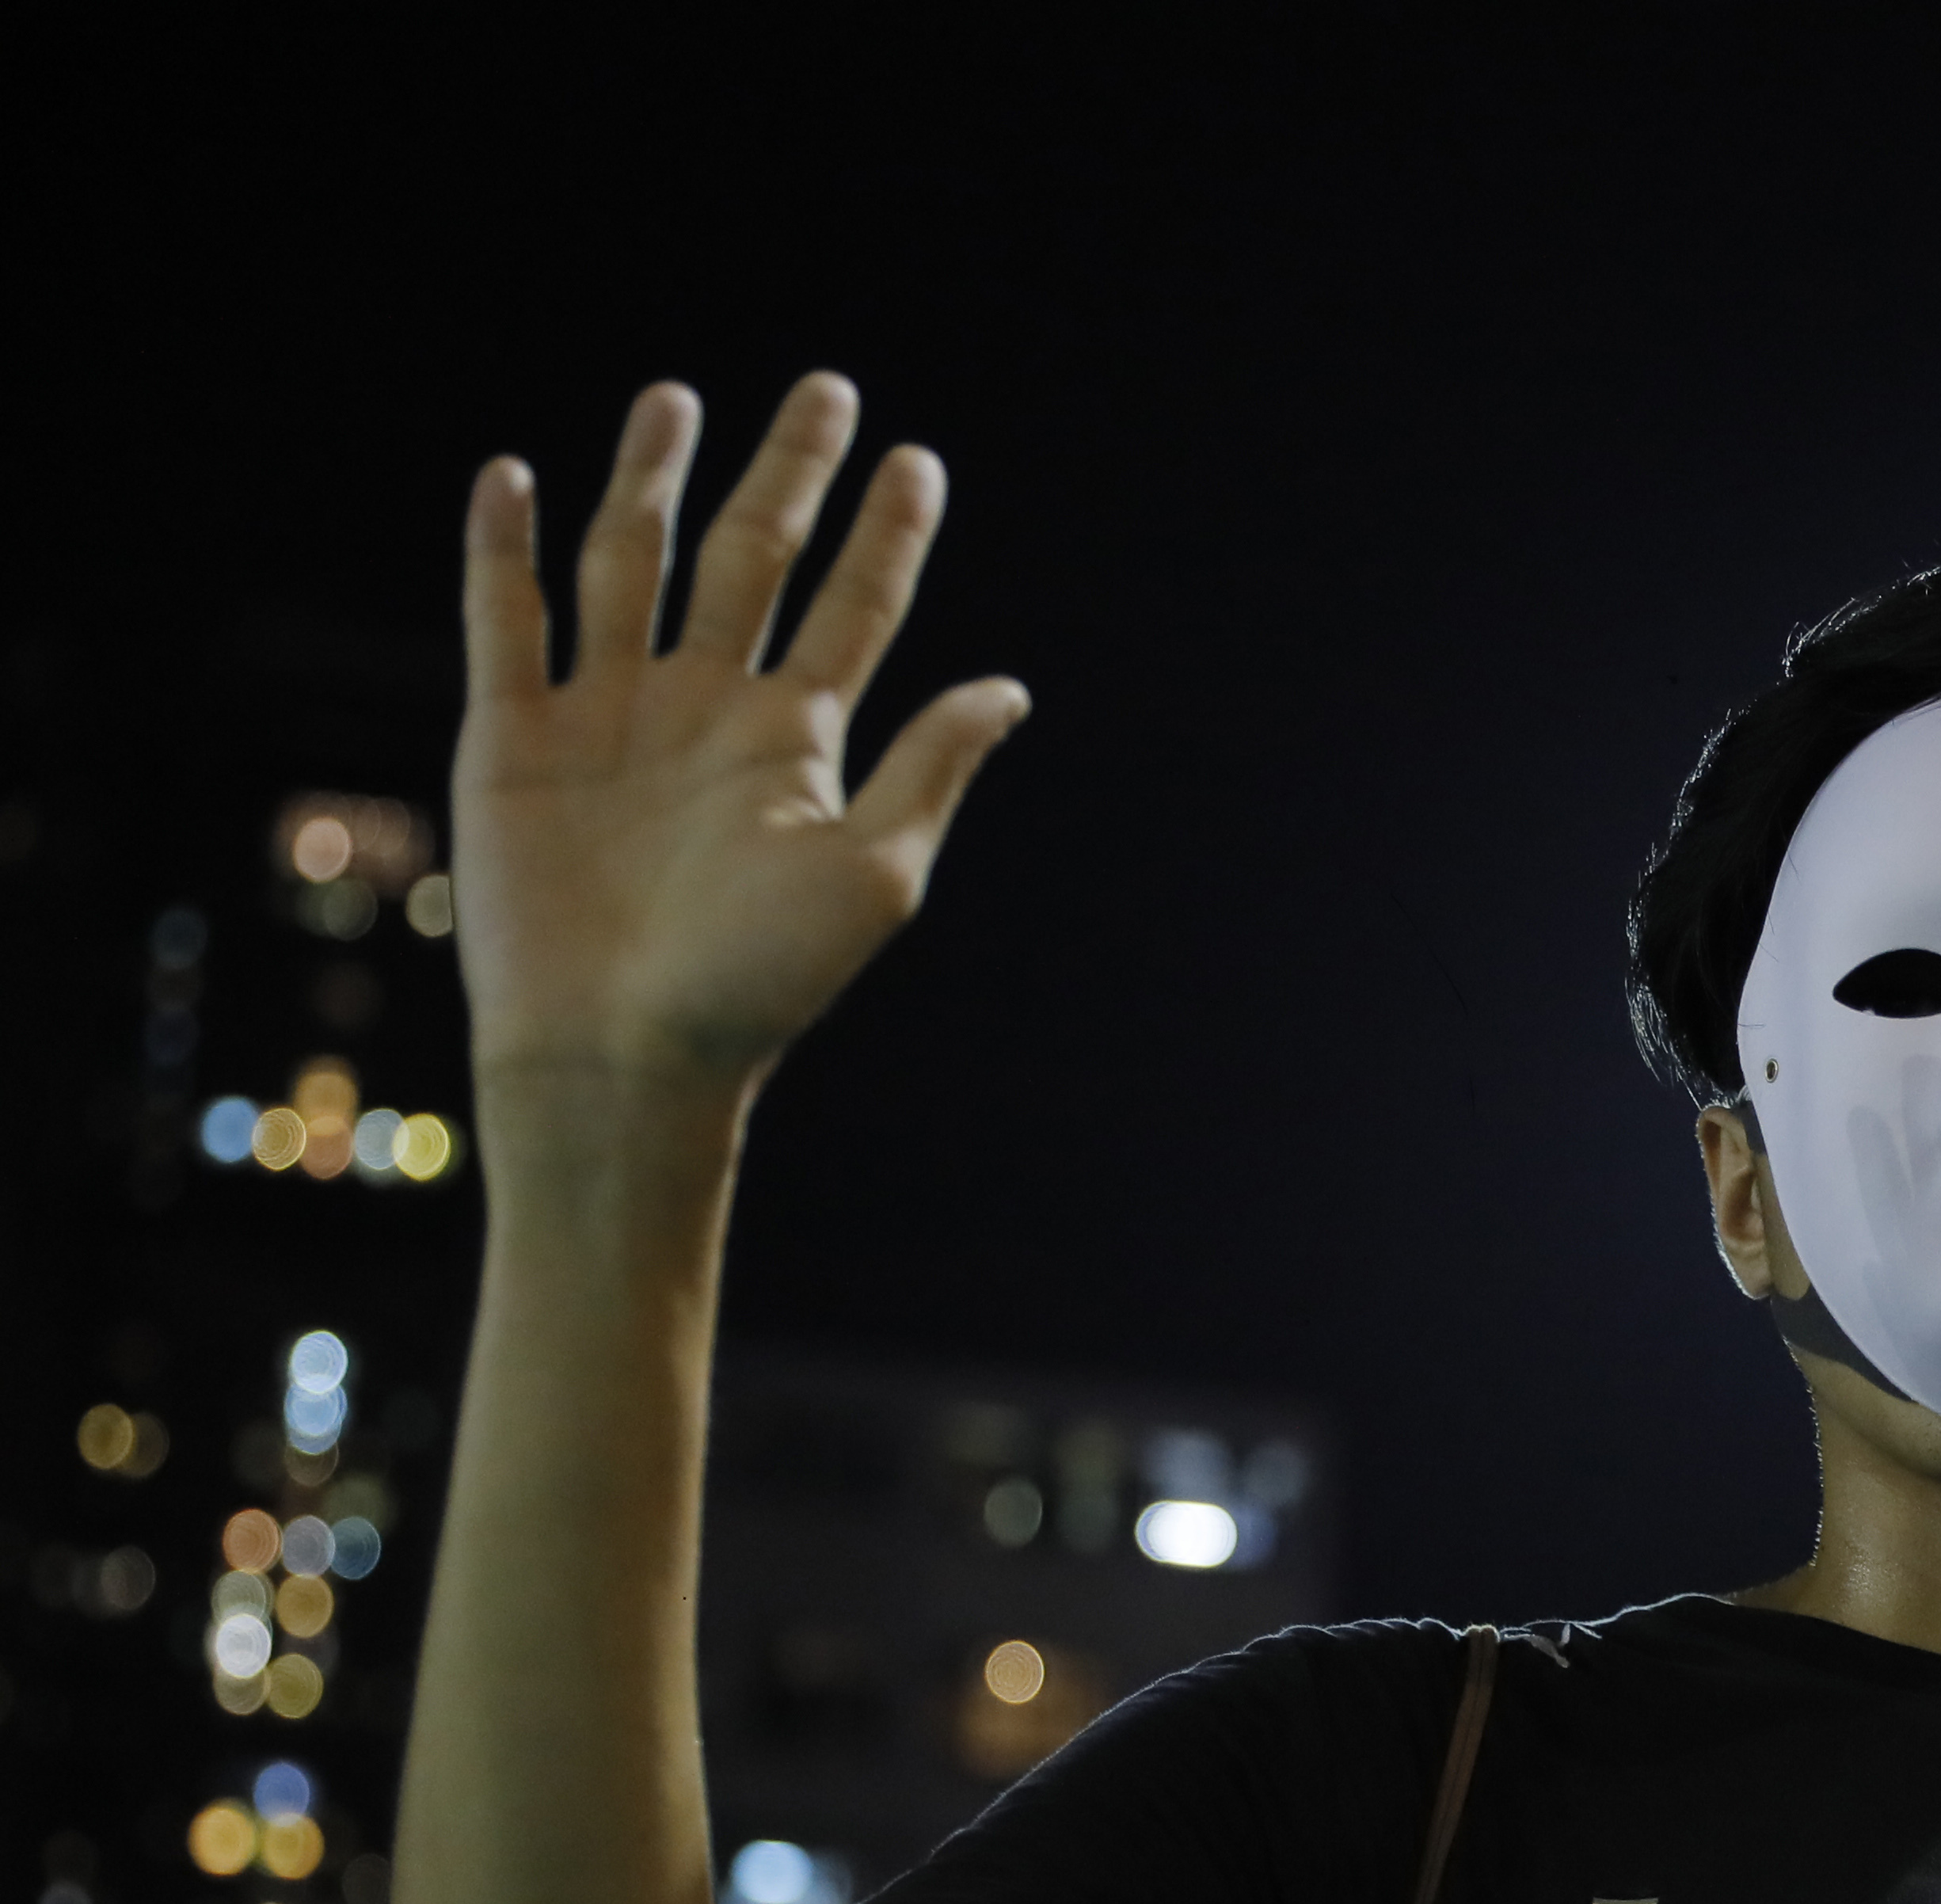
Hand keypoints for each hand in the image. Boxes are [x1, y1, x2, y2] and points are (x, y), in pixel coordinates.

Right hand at [451, 375, 1026, 1081]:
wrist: (624, 1050)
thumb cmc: (758, 982)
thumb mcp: (874, 872)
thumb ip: (931, 769)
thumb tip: (1012, 688)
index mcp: (796, 741)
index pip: (855, 610)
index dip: (888, 535)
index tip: (918, 459)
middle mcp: (705, 711)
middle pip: (752, 560)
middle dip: (786, 476)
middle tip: (827, 389)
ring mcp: (607, 716)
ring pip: (629, 565)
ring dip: (650, 481)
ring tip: (676, 398)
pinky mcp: (512, 736)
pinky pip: (506, 620)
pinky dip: (502, 547)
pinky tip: (515, 473)